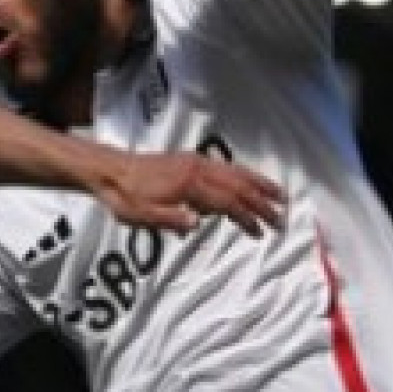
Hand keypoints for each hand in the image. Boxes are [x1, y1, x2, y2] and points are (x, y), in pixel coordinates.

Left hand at [101, 149, 287, 237]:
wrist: (111, 171)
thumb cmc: (125, 197)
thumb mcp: (143, 216)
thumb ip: (171, 220)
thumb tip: (197, 224)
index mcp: (188, 185)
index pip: (227, 202)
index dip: (247, 217)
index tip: (261, 231)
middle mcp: (197, 169)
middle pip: (239, 186)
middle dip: (262, 203)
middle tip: (281, 219)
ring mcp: (196, 162)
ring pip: (236, 172)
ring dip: (260, 185)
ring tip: (279, 196)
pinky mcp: (192, 160)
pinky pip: (226, 167)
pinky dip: (244, 175)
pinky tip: (251, 182)